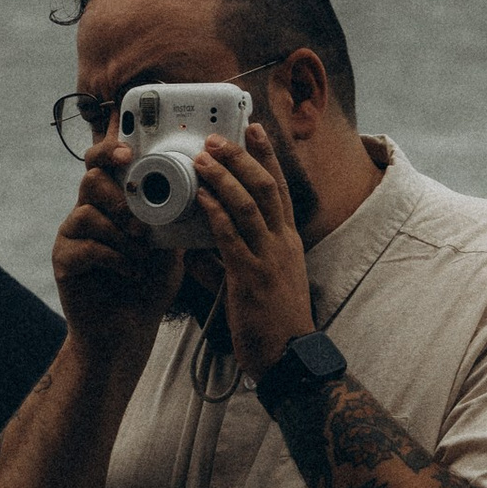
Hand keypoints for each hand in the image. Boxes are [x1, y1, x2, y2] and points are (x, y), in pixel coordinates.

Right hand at [53, 139, 183, 351]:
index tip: (128, 152)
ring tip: (140, 255)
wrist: (129, 331)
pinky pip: (83, 245)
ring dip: (121, 235)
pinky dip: (113, 258)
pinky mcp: (64, 261)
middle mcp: (89, 213)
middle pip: (91, 179)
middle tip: (140, 224)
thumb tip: (193, 184)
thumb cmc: (148, 286)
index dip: (110, 150)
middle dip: (120, 197)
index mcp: (113, 203)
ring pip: (88, 213)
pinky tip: (130, 272)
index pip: (104, 163)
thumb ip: (172, 216)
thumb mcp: (170, 246)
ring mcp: (72, 236)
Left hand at [187, 120, 315, 379]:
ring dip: (223, 178)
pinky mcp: (252, 278)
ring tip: (201, 159)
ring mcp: (270, 258)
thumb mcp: (258, 283)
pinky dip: (214, 214)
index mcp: (287, 242)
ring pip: (248, 206)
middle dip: (241, 158)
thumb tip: (198, 249)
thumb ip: (230, 262)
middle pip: (266, 188)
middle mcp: (283, 243)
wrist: (288, 357)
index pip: (278, 189)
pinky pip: (231, 237)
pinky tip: (199, 199)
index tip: (253, 130)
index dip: (266, 157)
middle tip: (218, 138)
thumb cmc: (272, 323)